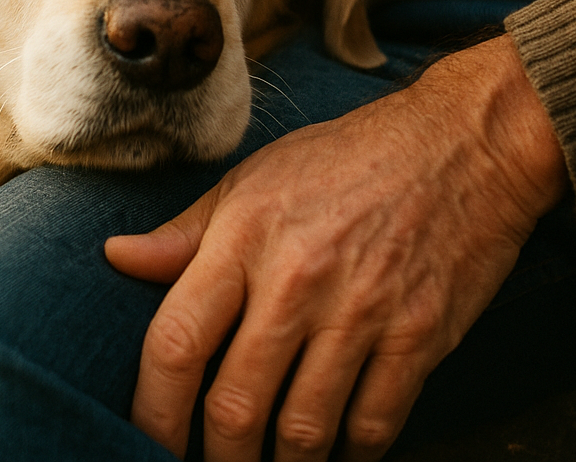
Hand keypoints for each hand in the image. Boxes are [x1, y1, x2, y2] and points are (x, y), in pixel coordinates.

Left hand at [105, 35, 567, 461]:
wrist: (457, 145)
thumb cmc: (343, 158)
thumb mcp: (253, 178)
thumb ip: (184, 231)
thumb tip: (117, 256)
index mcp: (244, 236)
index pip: (176, 341)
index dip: (151, 408)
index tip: (145, 438)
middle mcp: (297, 280)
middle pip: (235, 404)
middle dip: (215, 456)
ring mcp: (362, 312)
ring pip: (303, 429)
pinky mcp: (419, 336)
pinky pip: (374, 424)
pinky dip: (350, 453)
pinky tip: (333, 452)